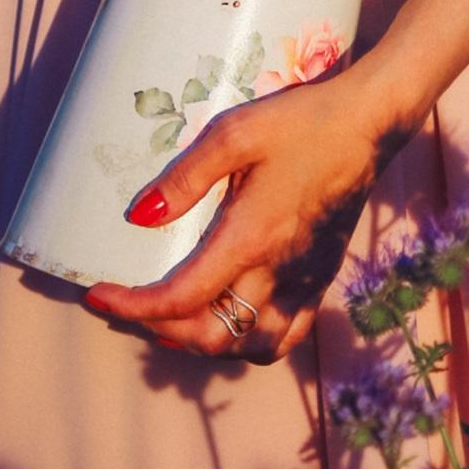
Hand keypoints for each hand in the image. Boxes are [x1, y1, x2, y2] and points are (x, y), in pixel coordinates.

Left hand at [82, 65, 407, 363]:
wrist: (369, 124)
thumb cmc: (301, 121)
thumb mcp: (234, 132)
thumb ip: (185, 177)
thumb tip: (139, 216)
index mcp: (252, 239)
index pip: (182, 298)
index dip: (133, 306)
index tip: (99, 294)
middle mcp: (279, 272)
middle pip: (210, 336)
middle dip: (160, 328)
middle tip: (131, 303)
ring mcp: (304, 281)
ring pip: (249, 347)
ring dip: (204, 342)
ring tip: (176, 317)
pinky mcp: (321, 278)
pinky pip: (285, 336)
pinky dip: (250, 342)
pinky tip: (233, 320)